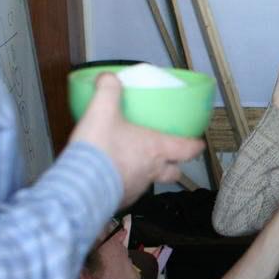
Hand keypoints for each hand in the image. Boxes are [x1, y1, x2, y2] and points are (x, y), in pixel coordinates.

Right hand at [69, 73, 203, 208]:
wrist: (79, 185)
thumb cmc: (99, 150)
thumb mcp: (102, 111)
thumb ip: (108, 91)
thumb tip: (108, 78)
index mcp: (156, 149)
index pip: (188, 149)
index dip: (195, 145)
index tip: (198, 143)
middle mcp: (152, 171)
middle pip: (174, 172)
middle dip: (174, 164)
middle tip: (167, 156)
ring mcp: (137, 188)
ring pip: (151, 182)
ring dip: (147, 173)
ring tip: (133, 162)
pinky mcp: (121, 200)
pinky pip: (129, 191)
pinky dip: (124, 183)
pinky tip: (111, 175)